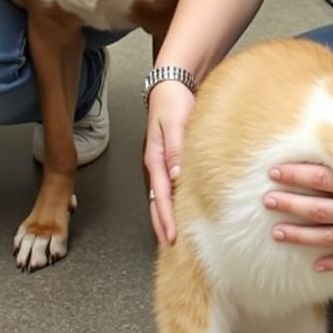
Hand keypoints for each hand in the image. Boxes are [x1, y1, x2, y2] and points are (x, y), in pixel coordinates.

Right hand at [144, 80, 196, 244]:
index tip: (172, 237)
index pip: (159, 195)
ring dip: (164, 216)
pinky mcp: (169, 158)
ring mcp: (161, 162)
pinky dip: (170, 202)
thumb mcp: (175, 123)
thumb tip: (176, 177)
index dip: (166, 218)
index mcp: (155, 157)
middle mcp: (156, 163)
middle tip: (171, 248)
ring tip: (172, 237)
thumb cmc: (173, 102)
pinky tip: (178, 209)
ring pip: (160, 196)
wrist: (171, 84)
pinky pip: (167, 186)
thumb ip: (175, 149)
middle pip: (156, 201)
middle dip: (162, 225)